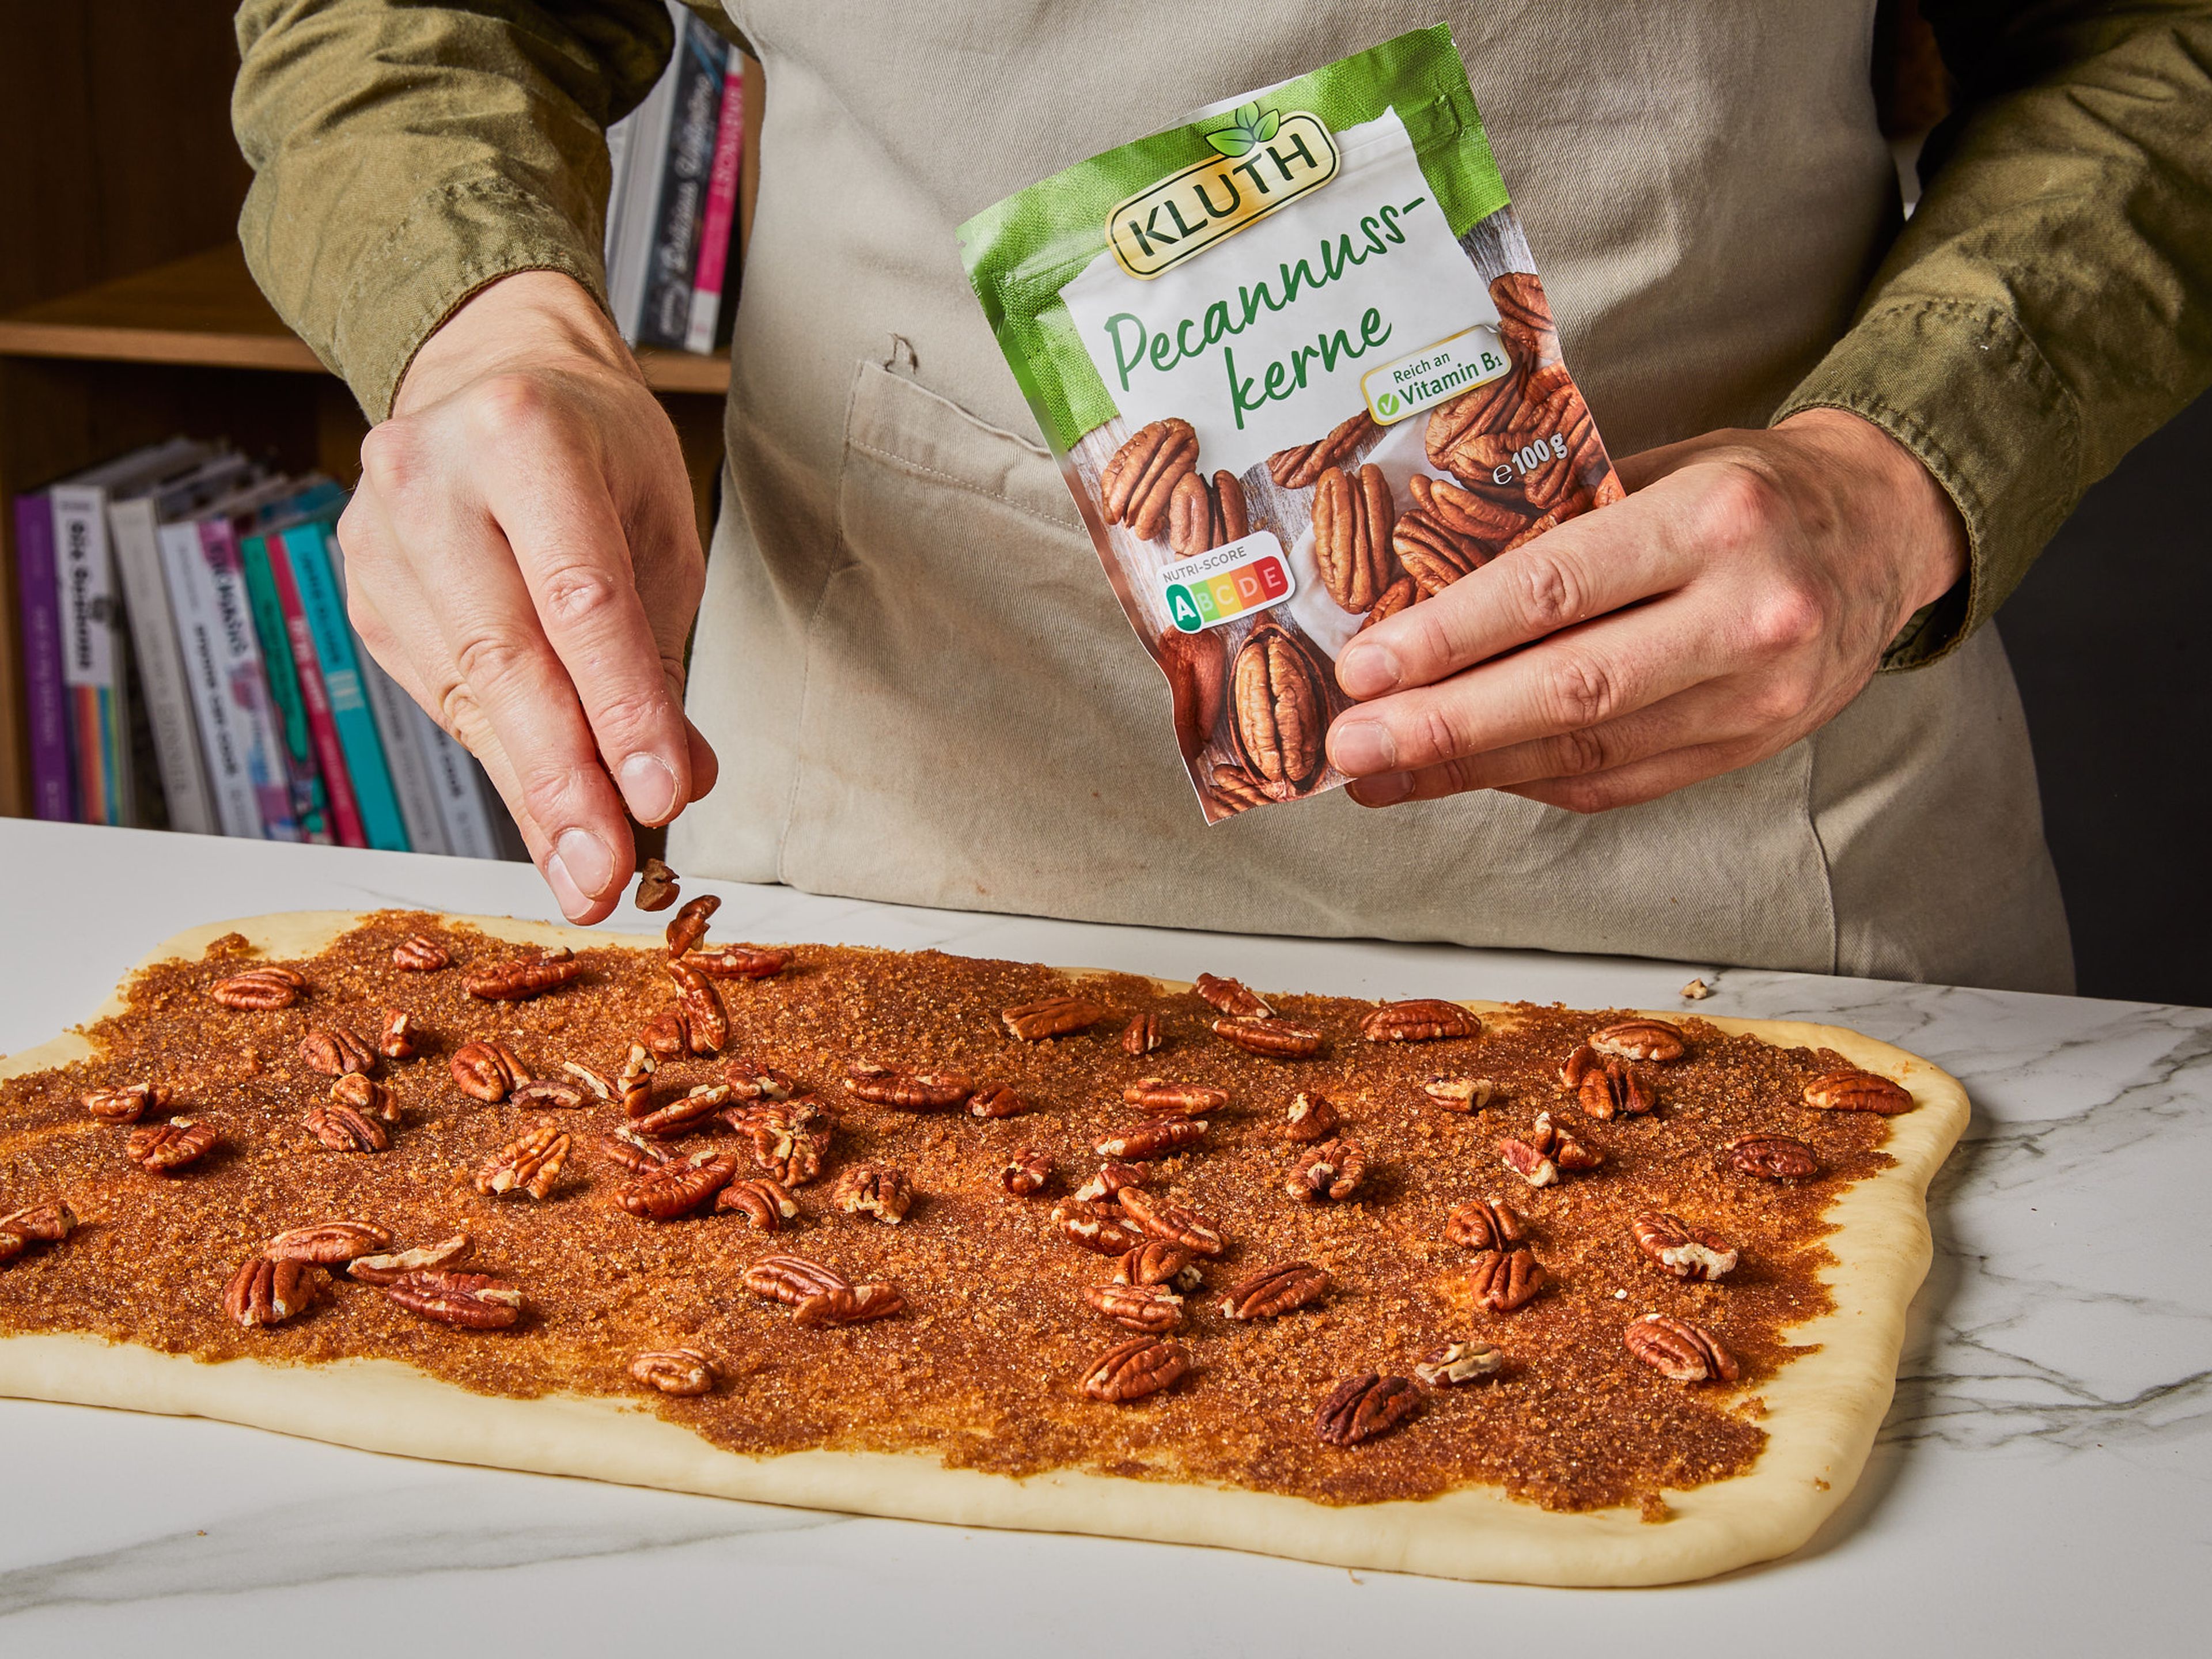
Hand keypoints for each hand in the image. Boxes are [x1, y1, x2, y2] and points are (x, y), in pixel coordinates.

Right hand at [338, 271, 716, 920]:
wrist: (492, 373)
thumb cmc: (593, 452)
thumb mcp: (654, 529)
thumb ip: (660, 652)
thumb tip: (674, 781)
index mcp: (523, 436)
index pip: (580, 598)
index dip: (621, 708)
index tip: (659, 798)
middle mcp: (431, 478)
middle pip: (506, 657)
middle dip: (564, 783)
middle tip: (607, 878)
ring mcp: (379, 538)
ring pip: (468, 693)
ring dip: (534, 795)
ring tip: (587, 875)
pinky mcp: (364, 594)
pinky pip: (444, 699)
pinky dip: (504, 763)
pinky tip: (547, 817)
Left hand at [1324, 409, 1968, 812]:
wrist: (1885, 529)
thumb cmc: (1751, 490)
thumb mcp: (1668, 466)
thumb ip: (1563, 523)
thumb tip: (1422, 588)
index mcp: (1715, 520)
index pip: (1558, 587)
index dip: (1452, 637)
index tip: (1367, 666)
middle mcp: (1746, 614)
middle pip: (1569, 689)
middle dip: (1443, 725)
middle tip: (1351, 745)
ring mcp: (1757, 695)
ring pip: (1587, 752)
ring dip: (1469, 769)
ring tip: (1380, 774)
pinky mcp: (1752, 747)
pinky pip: (1618, 782)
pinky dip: (1529, 780)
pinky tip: (1462, 774)